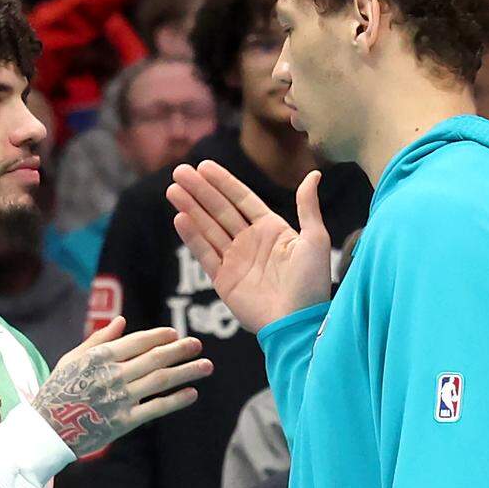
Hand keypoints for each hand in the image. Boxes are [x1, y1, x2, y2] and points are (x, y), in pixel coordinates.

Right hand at [33, 316, 211, 456]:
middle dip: (180, 350)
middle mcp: (112, 375)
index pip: (137, 342)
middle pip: (155, 358)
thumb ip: (99, 340)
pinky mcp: (123, 422)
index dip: (159, 336)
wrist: (47, 430)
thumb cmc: (58, 391)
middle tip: (198, 344)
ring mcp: (119, 398)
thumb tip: (122, 321)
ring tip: (206, 366)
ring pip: (161, 380)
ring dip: (186, 372)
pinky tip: (192, 393)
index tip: (175, 334)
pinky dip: (176, 400)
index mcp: (99, 357)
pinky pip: (155, 408)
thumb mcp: (71, 359)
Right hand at [167, 162, 330, 333]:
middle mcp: (250, 243)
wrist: (298, 322)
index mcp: (272, 230)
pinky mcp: (224, 281)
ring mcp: (235, 261)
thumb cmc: (312, 283)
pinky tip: (180, 218)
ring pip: (208, 229)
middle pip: (220, 210)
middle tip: (179, 172)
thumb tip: (314, 174)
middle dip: (200, 191)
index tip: (204, 166)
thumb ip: (307, 206)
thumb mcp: (315, 239)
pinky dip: (192, 238)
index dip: (223, 182)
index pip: (242, 199)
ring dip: (190, 209)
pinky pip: (205, 254)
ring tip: (173, 190)